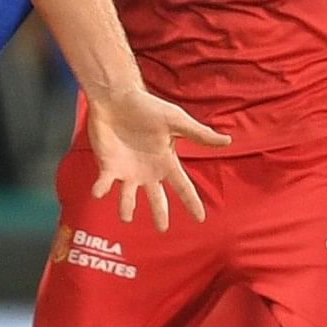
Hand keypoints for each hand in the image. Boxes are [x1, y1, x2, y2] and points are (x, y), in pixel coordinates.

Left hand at [84, 84, 226, 232]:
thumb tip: (228, 140)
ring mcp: (126, 171)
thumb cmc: (147, 107)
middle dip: (159, 213)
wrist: (118, 98)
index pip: (182, 186)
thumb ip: (199, 134)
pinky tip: (98, 193)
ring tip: (126, 217)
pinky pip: (104, 182)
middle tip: (162, 229)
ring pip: (127, 196)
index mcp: (165, 162)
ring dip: (126, 207)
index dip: (191, 202)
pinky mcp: (107, 166)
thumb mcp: (176, 121)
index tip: (201, 219)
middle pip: (155, 198)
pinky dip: (101, 188)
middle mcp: (147, 171)